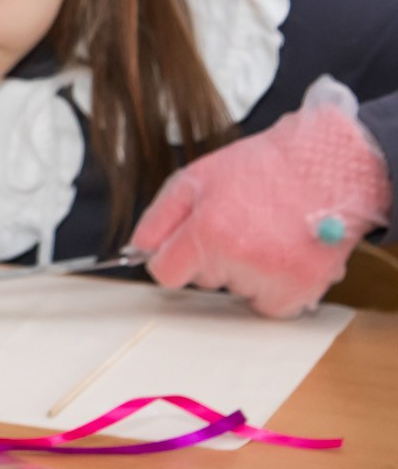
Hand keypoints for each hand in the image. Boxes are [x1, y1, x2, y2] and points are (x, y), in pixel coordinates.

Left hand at [133, 77, 391, 315]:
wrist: (330, 163)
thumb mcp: (197, 178)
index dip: (174, 257)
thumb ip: (159, 218)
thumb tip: (137, 250)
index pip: (165, 274)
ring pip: (236, 291)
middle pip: (203, 281)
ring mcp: (272, 276)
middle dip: (214, 257)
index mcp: (206, 230)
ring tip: (268, 232)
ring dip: (246, 271)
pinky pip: (269, 305)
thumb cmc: (264, 167)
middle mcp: (238, 258)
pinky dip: (273, 287)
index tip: (189, 244)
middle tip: (242, 222)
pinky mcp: (302, 288)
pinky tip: (283, 253)